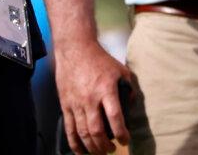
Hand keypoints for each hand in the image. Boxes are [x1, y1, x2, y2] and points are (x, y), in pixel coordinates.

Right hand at [54, 38, 133, 153]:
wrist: (76, 51)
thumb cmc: (101, 61)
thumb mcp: (121, 71)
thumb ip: (129, 88)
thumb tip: (132, 106)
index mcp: (106, 90)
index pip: (114, 117)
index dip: (121, 132)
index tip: (126, 140)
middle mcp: (90, 99)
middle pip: (96, 130)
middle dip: (105, 145)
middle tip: (112, 150)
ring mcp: (76, 104)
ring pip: (82, 133)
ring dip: (91, 147)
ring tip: (100, 152)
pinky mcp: (65, 106)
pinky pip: (69, 129)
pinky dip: (74, 143)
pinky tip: (81, 151)